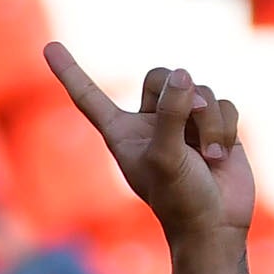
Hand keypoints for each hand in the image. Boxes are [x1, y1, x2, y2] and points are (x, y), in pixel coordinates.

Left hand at [43, 46, 253, 245]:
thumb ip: (169, 113)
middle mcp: (151, 123)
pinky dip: (224, 128)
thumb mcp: (165, 157)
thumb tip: (182, 76)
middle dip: (180, 95)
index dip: (70, 71)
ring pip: (200, 92)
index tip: (49, 46)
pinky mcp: (215, 127)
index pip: (89, 97)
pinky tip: (220, 157)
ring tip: (208, 158)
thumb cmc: (180, 201)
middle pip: (161, 77)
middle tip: (191, 117)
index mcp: (123, 133)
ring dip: (208, 123)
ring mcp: (185, 124)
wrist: (216, 228)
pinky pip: (224, 104)